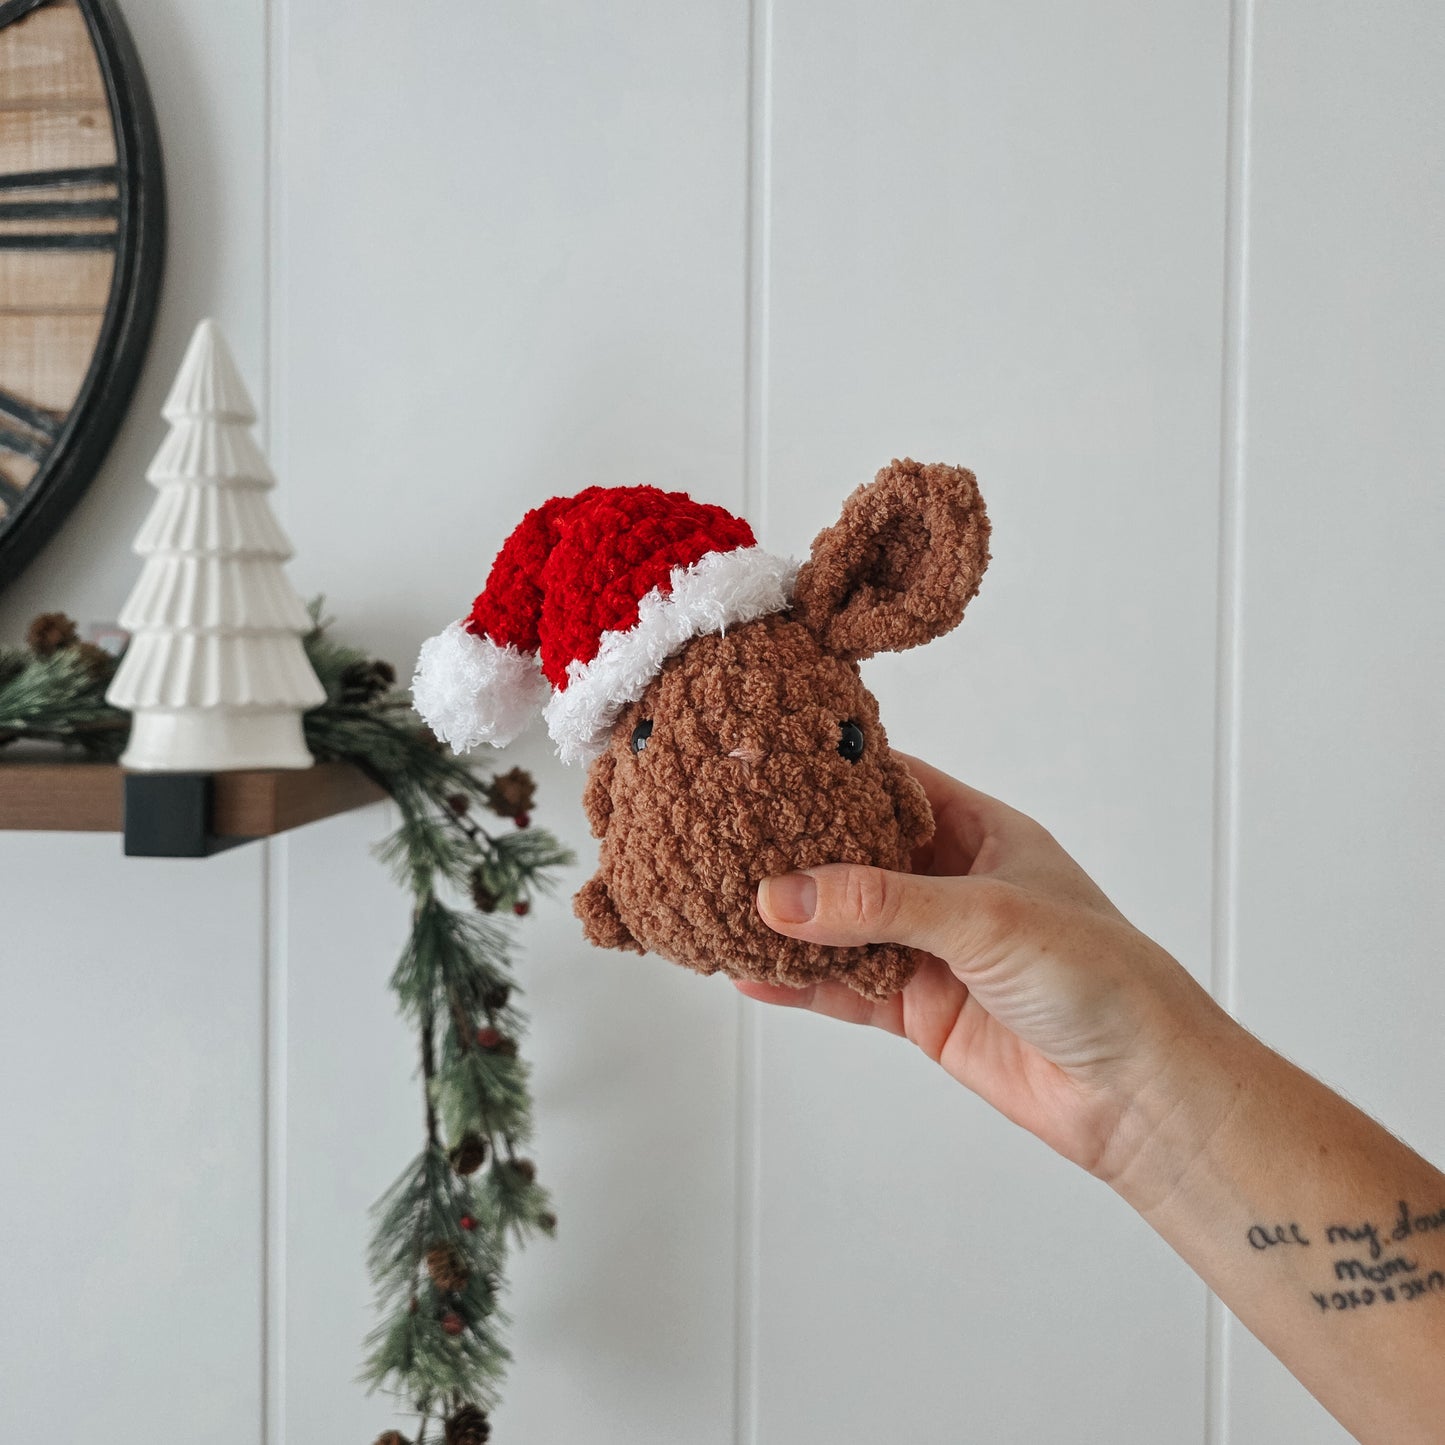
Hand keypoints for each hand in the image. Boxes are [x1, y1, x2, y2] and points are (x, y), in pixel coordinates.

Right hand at [740, 754, 1232, 1181]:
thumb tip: (782, 895)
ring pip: (843, 927)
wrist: (1140, 1092)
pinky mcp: (921, 1011)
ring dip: (790, 924)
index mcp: (981, 833)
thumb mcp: (986, 916)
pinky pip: (847, 989)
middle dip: (796, 852)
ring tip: (721, 908)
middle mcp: (952, 886)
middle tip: (724, 837)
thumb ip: (880, 903)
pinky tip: (754, 975)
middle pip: (856, 857)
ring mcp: (934, 950)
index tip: (765, 761)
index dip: (832, 773)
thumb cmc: (1101, 976)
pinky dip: (801, 984)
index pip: (894, 785)